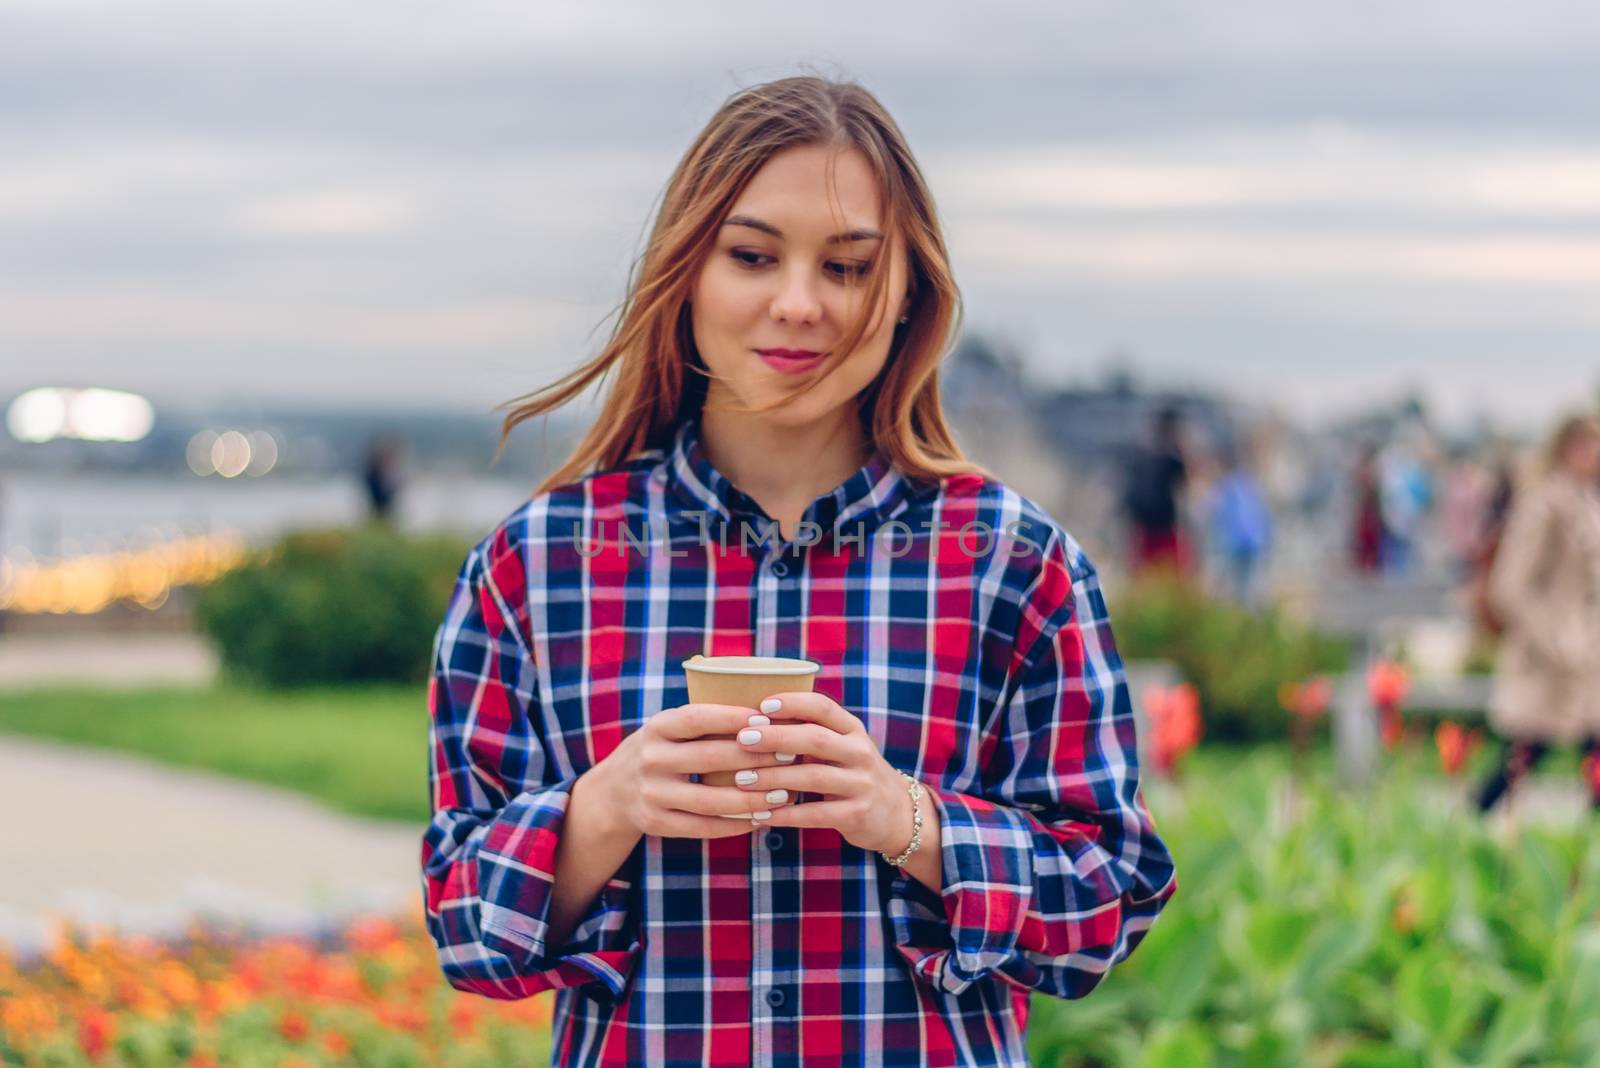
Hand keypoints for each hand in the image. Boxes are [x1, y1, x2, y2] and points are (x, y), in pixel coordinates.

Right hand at [594, 703, 797, 838]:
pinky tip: (761, 818)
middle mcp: (651, 759)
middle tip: (790, 755)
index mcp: (657, 727)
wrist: (611, 793)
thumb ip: (706, 721)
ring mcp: (651, 793)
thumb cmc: (662, 750)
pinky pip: (702, 827)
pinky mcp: (655, 822)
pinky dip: (735, 824)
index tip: (768, 719)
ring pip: (709, 800)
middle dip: (754, 757)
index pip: (697, 718)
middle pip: (709, 758)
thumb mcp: (669, 729)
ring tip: (784, 795)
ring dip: (752, 799)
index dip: (732, 718)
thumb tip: (771, 711)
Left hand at [729, 691, 917, 855]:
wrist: (898, 815)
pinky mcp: (856, 814)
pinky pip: (815, 814)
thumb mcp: (842, 747)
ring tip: (741, 779)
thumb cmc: (852, 774)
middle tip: (743, 739)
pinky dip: (784, 815)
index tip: (761, 705)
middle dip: (776, 737)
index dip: (793, 703)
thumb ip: (810, 733)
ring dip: (773, 778)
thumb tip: (754, 720)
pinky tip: (759, 813)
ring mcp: (861, 784)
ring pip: (813, 777)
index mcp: (852, 729)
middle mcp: (860, 752)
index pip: (823, 707)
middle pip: (816, 738)